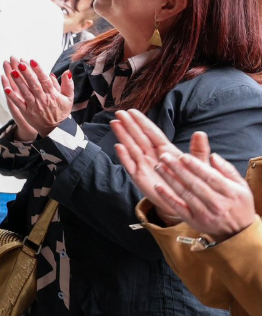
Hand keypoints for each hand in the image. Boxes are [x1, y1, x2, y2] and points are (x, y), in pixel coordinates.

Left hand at [1, 57, 71, 137]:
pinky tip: (6, 88)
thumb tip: (67, 72)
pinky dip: (12, 96)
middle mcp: (43, 100)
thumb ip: (68, 84)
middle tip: (20, 63)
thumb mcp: (69, 98)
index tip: (32, 61)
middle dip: (27, 74)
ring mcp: (34, 106)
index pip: (45, 81)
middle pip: (34, 85)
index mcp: (53, 95)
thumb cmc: (61, 112)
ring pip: (25, 92)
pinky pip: (18, 103)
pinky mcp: (26, 112)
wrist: (56, 130)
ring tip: (12, 72)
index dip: (39, 70)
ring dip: (18, 82)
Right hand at [111, 109, 204, 224]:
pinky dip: (124, 156)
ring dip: (123, 136)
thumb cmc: (193, 183)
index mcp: (166, 151)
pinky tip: (118, 147)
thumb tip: (200, 133)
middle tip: (119, 113)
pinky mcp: (140, 178)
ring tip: (115, 123)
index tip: (132, 111)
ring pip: (131, 147)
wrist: (187, 204)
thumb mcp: (200, 166)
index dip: (142, 122)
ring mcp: (145, 166)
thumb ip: (199, 150)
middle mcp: (153, 156)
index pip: (152, 133)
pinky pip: (130, 165)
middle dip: (129, 125)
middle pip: (139, 137)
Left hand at [153, 147, 255, 240]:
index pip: (210, 177)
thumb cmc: (238, 204)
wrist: (238, 232)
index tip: (182, 156)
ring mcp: (205, 213)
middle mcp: (218, 204)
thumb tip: (214, 156)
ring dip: (170, 179)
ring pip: (185, 194)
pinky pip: (178, 208)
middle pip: (195, 184)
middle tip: (164, 156)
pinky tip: (158, 187)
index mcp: (231, 193)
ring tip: (159, 166)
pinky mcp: (194, 221)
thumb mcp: (241, 186)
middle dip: (178, 169)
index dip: (195, 166)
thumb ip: (227, 170)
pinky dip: (167, 197)